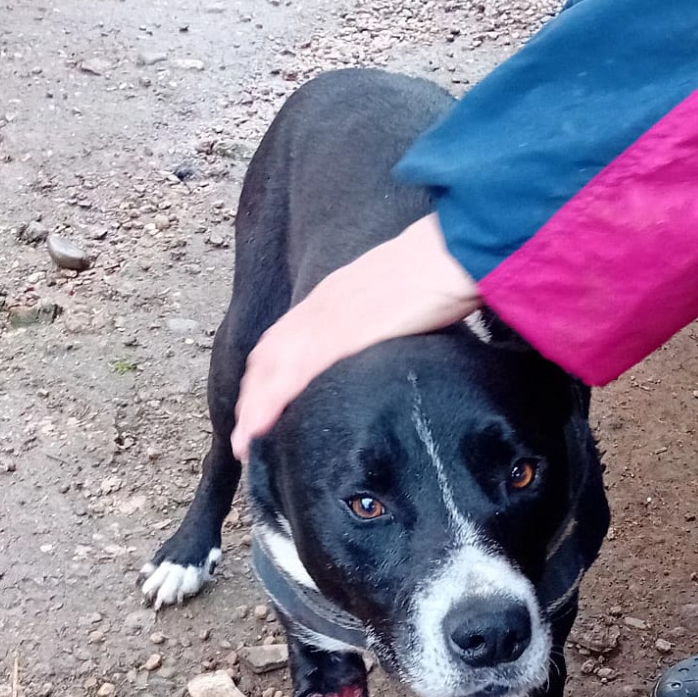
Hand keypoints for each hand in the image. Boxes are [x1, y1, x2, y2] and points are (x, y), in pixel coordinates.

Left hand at [230, 212, 478, 458]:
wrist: (452, 254)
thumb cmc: (439, 271)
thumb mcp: (399, 294)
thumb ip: (384, 317)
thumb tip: (389, 340)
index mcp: (334, 296)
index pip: (284, 337)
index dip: (265, 372)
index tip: (258, 403)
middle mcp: (321, 306)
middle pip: (268, 355)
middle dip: (251, 396)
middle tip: (244, 435)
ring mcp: (327, 321)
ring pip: (272, 368)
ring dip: (254, 407)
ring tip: (246, 442)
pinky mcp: (340, 337)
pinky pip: (294, 374)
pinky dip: (270, 402)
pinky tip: (260, 427)